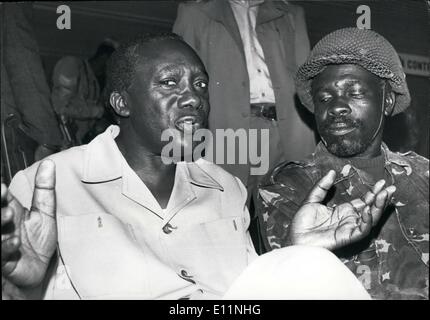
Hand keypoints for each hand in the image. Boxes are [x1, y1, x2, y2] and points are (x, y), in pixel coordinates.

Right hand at [1, 160, 56, 289]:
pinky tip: (15, 241)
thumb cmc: (38, 241)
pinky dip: (6, 246)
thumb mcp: (45, 212)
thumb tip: (49, 164)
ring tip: (9, 215)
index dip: (0, 191)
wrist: (41, 269)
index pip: (1, 197)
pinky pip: (1, 253)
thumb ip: (45, 189)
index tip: (3, 185)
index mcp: (9, 211)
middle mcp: (3, 225)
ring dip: (0, 221)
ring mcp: (1, 241)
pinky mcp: (3, 260)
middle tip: (3, 194)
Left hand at [289, 170, 395, 249]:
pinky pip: (361, 230)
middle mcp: (349, 219)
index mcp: (343, 210)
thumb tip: (332, 172)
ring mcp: (349, 228)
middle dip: (381, 199)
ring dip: (378, 208)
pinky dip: (366, 221)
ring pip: (370, 219)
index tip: (382, 182)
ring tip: (383, 195)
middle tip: (390, 188)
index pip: (363, 201)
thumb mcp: (311, 200)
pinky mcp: (346, 237)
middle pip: (370, 209)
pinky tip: (366, 210)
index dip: (373, 192)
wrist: (295, 237)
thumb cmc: (302, 223)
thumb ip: (322, 186)